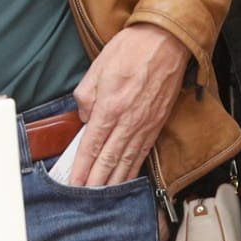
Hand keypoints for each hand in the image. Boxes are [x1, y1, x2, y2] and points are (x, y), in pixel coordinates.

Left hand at [68, 23, 190, 186]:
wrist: (167, 42)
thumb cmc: (131, 50)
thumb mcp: (97, 68)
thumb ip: (86, 97)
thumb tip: (84, 118)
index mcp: (110, 106)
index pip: (92, 144)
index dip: (82, 166)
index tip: (74, 182)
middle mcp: (129, 120)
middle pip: (110, 158)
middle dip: (96, 181)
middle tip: (85, 198)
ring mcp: (146, 124)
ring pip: (128, 160)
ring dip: (115, 181)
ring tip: (104, 197)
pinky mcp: (158, 123)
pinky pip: (144, 152)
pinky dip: (134, 169)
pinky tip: (127, 179)